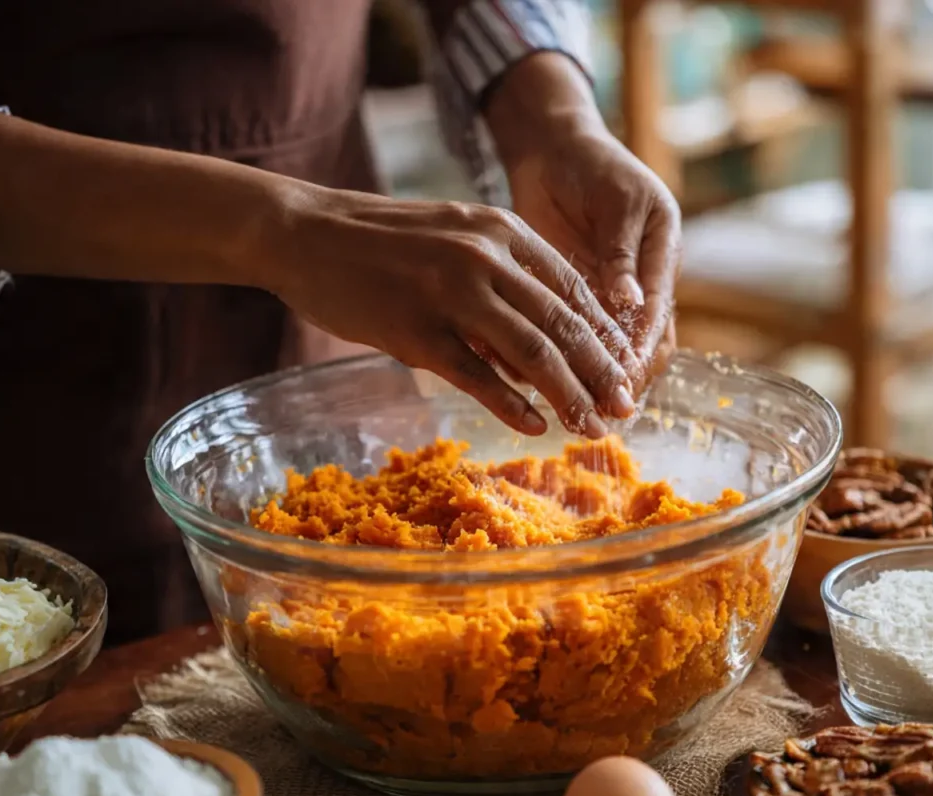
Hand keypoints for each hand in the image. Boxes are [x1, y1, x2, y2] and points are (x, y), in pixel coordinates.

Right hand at [263, 186, 638, 436]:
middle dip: (601, 374)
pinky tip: (534, 427)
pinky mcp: (416, 330)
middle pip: (564, 324)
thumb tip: (543, 349)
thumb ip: (505, 283)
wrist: (305, 232)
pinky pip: (477, 375)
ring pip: (531, 352)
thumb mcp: (457, 242)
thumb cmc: (384, 244)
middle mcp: (486, 258)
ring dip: (568, 395)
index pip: (575, 289)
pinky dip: (511, 405)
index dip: (607, 336)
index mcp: (502, 231)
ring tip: (590, 428)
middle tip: (625, 410)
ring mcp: (451, 293)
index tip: (627, 371)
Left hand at [487, 55, 681, 395]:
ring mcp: (608, 295)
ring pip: (606, 351)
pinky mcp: (574, 300)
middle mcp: (640, 284)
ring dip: (591, 380)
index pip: (658, 317)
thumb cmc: (592, 164)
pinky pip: (571, 338)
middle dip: (621, 381)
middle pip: (640, 347)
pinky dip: (557, 360)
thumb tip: (633, 304)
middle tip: (599, 412)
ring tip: (573, 411)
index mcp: (662, 257)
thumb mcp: (615, 202)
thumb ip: (620, 253)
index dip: (641, 352)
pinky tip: (536, 382)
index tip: (623, 382)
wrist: (553, 149)